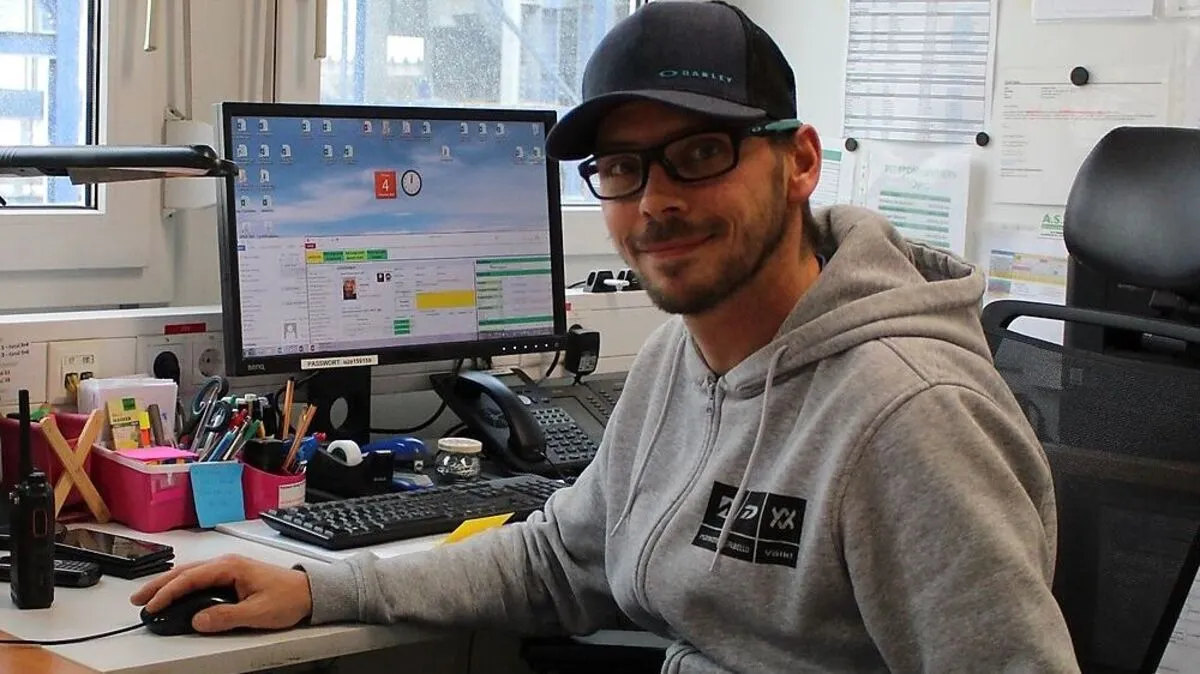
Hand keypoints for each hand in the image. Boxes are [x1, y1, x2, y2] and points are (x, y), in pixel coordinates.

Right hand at [130, 554, 312, 632]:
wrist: (309, 591)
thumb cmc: (288, 597)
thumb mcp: (257, 613)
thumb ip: (226, 617)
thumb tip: (198, 620)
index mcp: (231, 566)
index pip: (190, 579)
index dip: (167, 593)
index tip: (151, 607)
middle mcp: (227, 562)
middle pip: (185, 572)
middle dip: (158, 585)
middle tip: (137, 600)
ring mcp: (228, 567)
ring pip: (190, 574)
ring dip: (168, 584)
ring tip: (149, 598)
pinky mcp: (232, 575)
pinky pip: (200, 578)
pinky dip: (182, 585)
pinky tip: (174, 594)